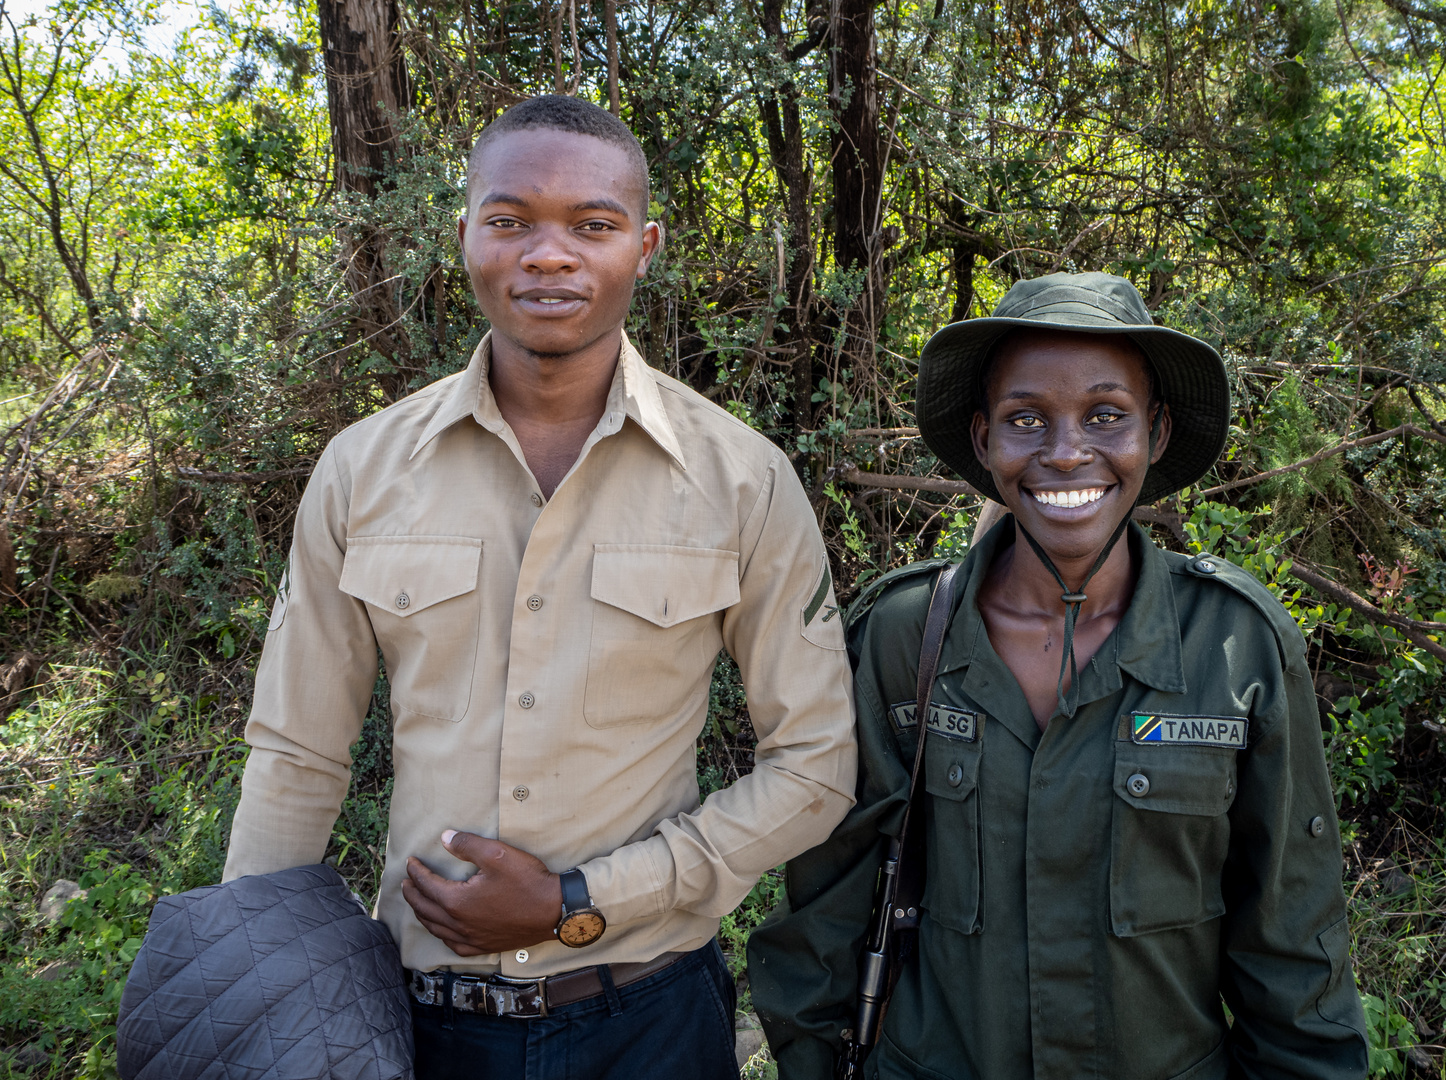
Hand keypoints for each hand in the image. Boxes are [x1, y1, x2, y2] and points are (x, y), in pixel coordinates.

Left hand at [402, 830, 562, 955]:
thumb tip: (444, 839)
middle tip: (406, 882)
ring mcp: (471, 938)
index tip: (410, 862)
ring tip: (417, 903)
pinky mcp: (483, 946)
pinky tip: (443, 931)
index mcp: (457, 901)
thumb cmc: (527, 881)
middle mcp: (459, 924)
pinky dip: (441, 935)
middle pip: (425, 909)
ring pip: (435, 928)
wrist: (554, 910)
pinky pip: (453, 944)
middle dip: (412, 894)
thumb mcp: (497, 854)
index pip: (427, 884)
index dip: (416, 871)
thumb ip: (466, 845)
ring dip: (422, 914)